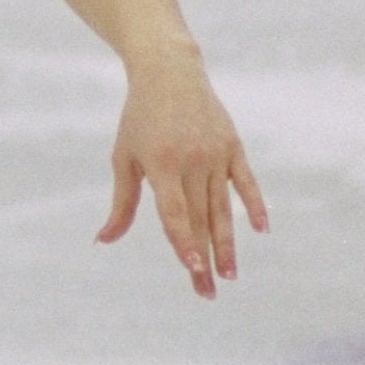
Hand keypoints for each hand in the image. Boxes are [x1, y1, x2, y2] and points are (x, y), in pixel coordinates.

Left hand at [98, 57, 268, 298]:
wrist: (170, 72)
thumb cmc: (139, 120)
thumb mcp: (124, 158)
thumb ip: (121, 204)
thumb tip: (104, 241)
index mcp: (162, 164)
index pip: (175, 212)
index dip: (183, 241)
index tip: (193, 267)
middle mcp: (192, 160)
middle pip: (200, 218)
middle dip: (204, 258)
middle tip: (208, 292)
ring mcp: (215, 153)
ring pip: (223, 207)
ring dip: (227, 243)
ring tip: (230, 274)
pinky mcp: (233, 146)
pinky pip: (246, 182)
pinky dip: (255, 205)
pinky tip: (261, 231)